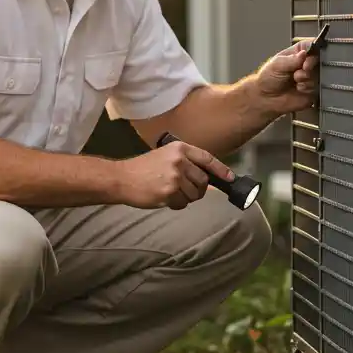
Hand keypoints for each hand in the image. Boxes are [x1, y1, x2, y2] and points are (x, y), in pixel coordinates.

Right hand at [114, 141, 233, 209]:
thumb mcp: (164, 156)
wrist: (121, 178)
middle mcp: (179, 161)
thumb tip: (207, 179)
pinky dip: (176, 204)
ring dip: (185, 198)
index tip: (230, 178)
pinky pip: (183, 203)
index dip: (221, 170)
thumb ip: (185, 163)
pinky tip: (163, 198)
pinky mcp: (169, 192)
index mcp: (179, 149)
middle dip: (197, 189)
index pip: (207, 159)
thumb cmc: (142, 169)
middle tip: (184, 190)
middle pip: (203, 180)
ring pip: (194, 194)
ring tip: (169, 192)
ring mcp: (175, 177)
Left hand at [255, 39, 319, 113]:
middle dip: (310, 64)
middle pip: (319, 59)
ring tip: (295, 80)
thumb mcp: (277, 65)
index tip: (307, 55)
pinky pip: (317, 86)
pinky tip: (298, 88)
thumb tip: (304, 53)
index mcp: (298, 53)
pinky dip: (307, 87)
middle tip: (302, 68)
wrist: (266, 98)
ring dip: (306, 77)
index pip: (312, 45)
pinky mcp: (313, 89)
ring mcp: (310, 76)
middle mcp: (306, 63)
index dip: (313, 49)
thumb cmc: (268, 79)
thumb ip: (291, 59)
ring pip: (319, 73)